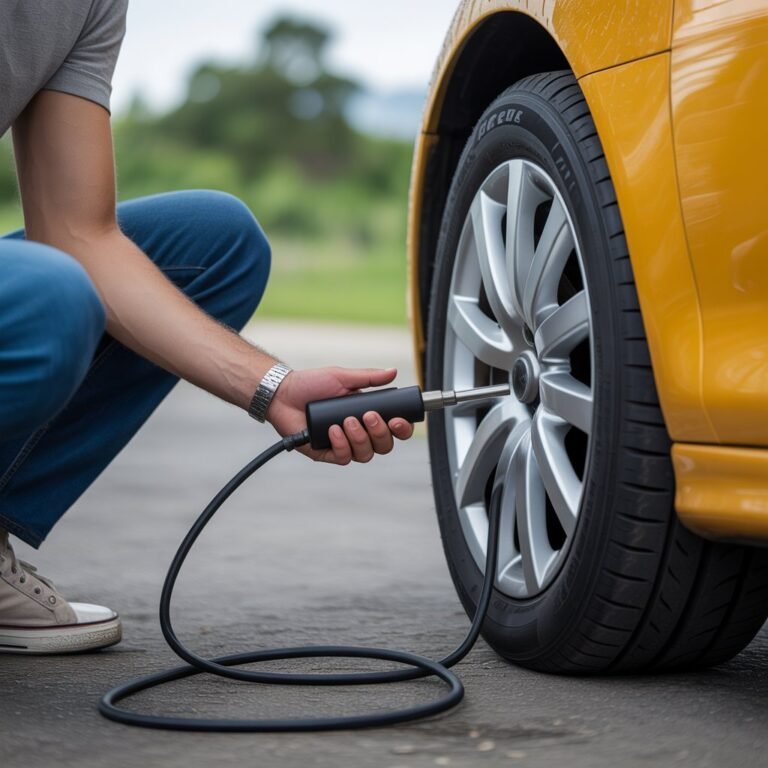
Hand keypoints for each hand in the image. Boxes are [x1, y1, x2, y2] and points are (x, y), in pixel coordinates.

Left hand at [266, 366, 413, 463]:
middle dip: (380, 433)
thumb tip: (392, 372)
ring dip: (360, 439)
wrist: (284, 393)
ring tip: (346, 421)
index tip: (397, 421)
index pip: (393, 429)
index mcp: (366, 416)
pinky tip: (333, 430)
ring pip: (366, 454)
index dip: (401, 429)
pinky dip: (341, 445)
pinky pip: (343, 458)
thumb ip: (368, 377)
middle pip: (383, 446)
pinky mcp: (326, 453)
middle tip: (367, 416)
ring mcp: (343, 445)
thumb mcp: (342, 377)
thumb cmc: (311, 384)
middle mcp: (358, 433)